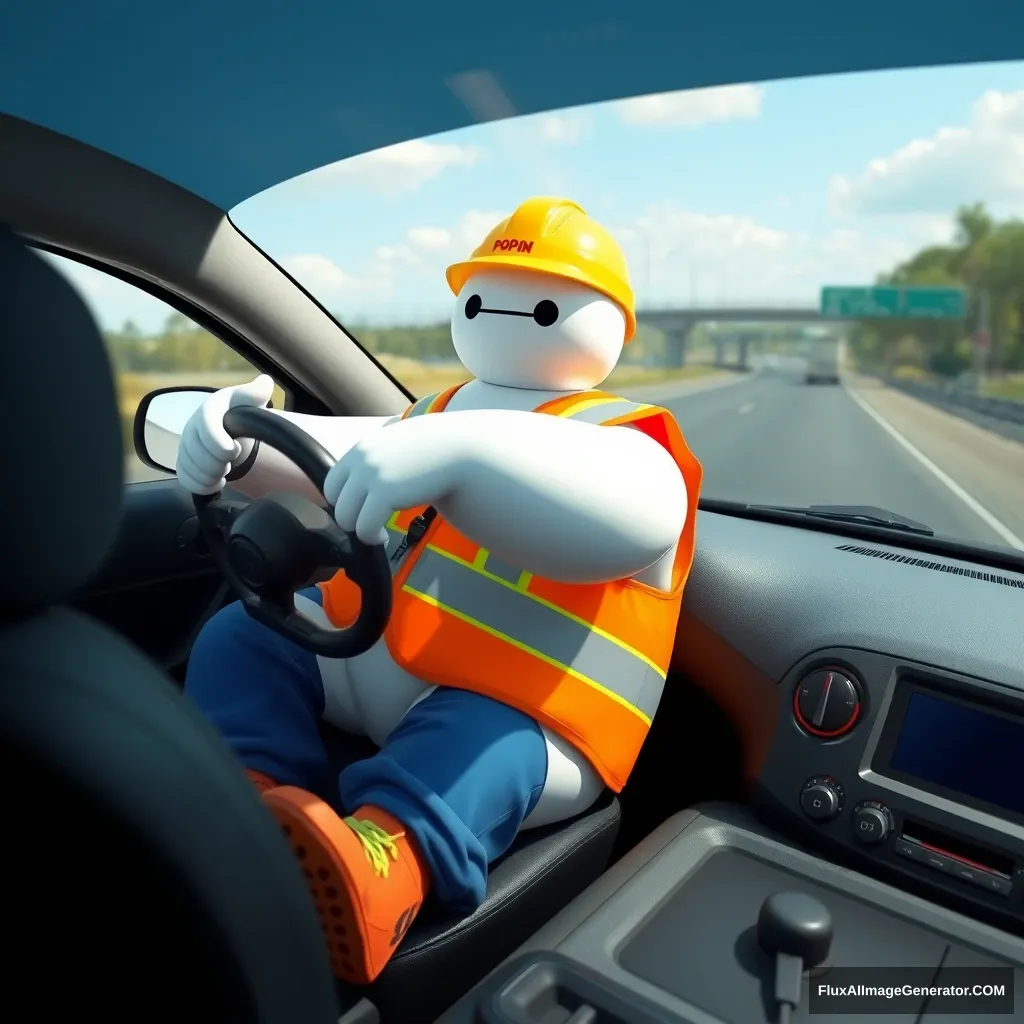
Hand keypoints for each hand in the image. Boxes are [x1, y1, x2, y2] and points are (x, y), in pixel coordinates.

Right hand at [176, 374, 275, 494]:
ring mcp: (185, 446)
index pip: (206, 428)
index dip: (219, 444)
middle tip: (233, 461)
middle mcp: (191, 427)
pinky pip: (186, 480)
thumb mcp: (250, 400)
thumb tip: (265, 383)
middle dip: (218, 463)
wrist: (227, 425)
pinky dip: (203, 486)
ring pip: (191, 469)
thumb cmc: (240, 412)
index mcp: (209, 410)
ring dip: (212, 475)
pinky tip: (218, 481)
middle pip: (198, 454)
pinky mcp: (183, 462)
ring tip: (226, 470)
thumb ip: (256, 392)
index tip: (234, 450)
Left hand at [323, 414, 469, 544]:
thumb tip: (364, 483)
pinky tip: (385, 538)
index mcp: (361, 450)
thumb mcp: (397, 446)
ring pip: (345, 518)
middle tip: (373, 525)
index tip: (364, 512)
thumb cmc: (434, 451)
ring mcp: (370, 475)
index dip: (345, 503)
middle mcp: (361, 459)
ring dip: (361, 530)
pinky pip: (364, 527)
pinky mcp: (384, 493)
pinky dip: (372, 538)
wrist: (459, 450)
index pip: (332, 484)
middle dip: (352, 518)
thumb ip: (377, 458)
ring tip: (379, 534)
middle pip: (335, 502)